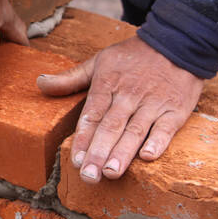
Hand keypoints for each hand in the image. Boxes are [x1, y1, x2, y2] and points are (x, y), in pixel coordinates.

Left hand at [37, 35, 202, 182]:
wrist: (177, 43)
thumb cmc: (133, 57)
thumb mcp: (99, 61)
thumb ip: (71, 78)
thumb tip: (40, 83)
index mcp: (108, 84)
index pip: (93, 114)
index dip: (84, 138)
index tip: (75, 160)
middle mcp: (128, 96)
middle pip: (111, 126)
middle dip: (99, 152)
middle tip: (89, 176)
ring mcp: (153, 103)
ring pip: (135, 130)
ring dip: (123, 152)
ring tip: (111, 173)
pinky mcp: (175, 110)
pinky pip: (166, 127)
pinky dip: (158, 142)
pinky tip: (147, 157)